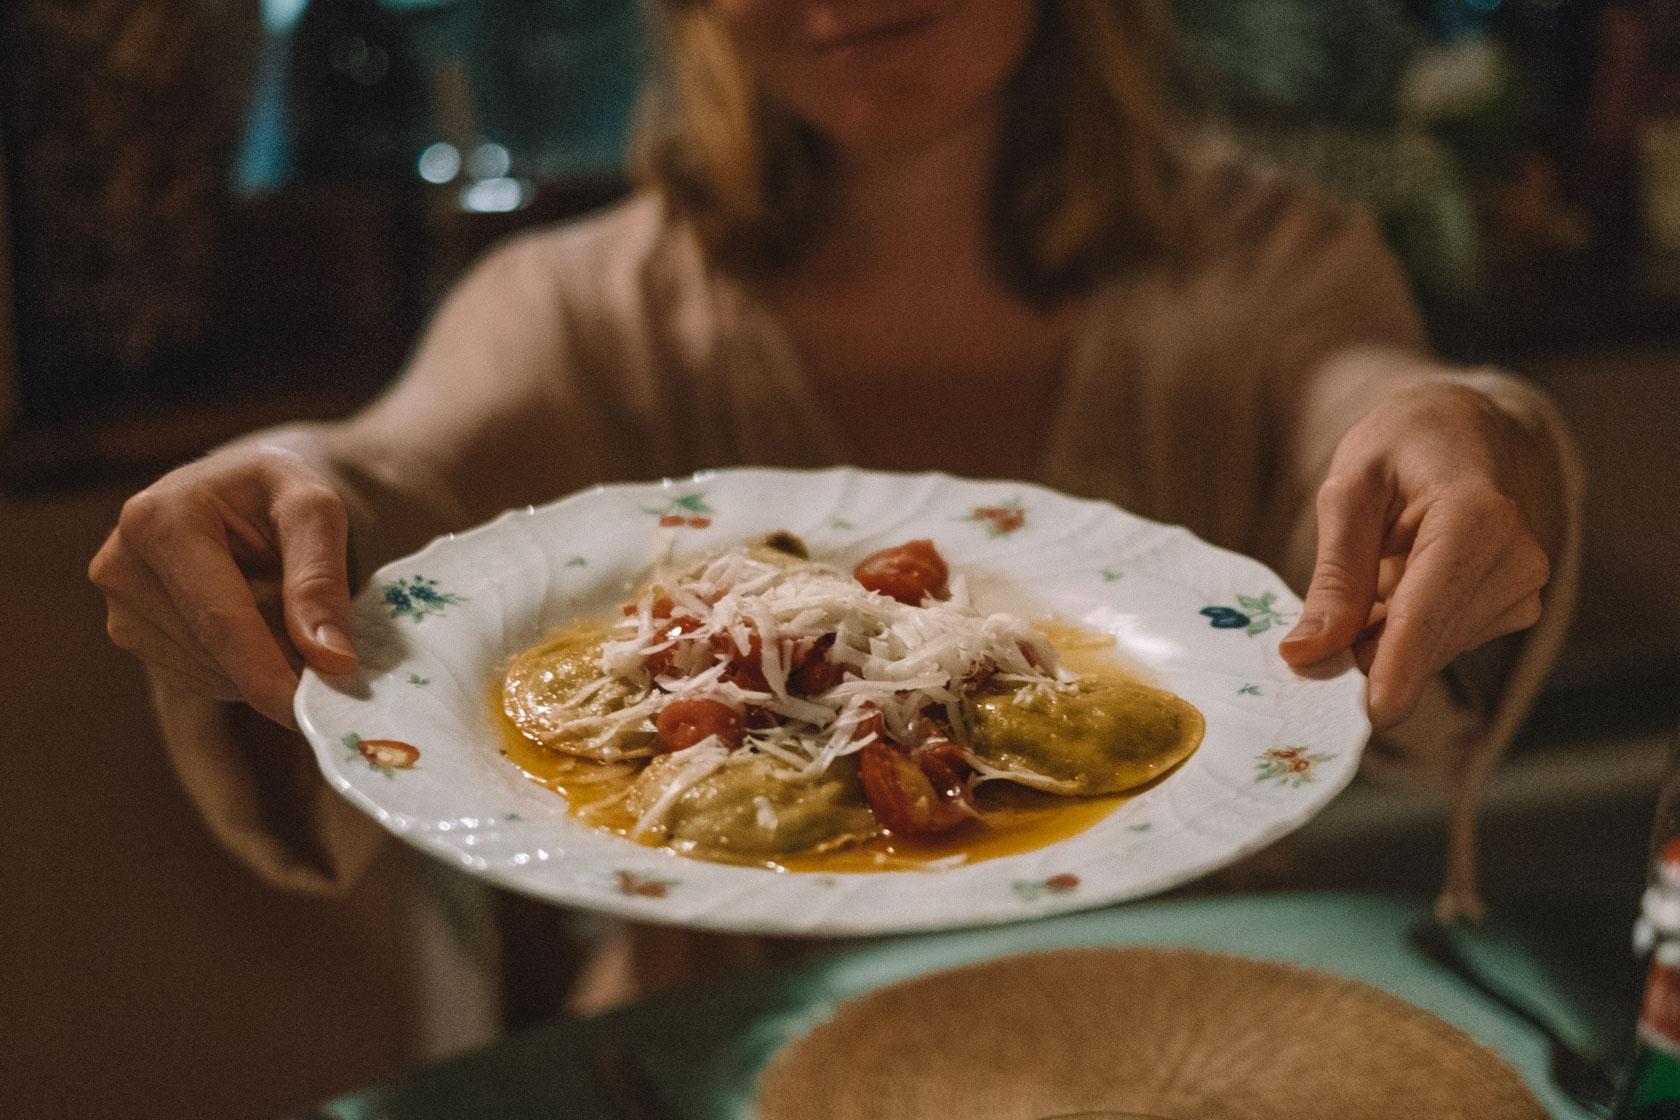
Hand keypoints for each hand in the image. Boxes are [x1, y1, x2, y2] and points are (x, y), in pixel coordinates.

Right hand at [89, 445, 357, 728]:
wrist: (239, 490)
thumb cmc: (279, 495)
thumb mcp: (315, 512)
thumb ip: (321, 581)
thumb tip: (329, 660)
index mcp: (161, 520)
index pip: (219, 618)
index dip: (266, 673)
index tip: (307, 713)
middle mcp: (122, 564)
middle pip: (214, 649)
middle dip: (278, 657)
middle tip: (324, 633)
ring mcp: (119, 605)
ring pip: (207, 671)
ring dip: (262, 661)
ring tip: (282, 608)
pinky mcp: (130, 634)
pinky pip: (198, 676)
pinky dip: (241, 667)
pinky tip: (256, 625)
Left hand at [1278, 381, 1550, 729]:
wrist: (1464, 431)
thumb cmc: (1400, 447)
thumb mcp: (1348, 493)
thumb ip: (1333, 577)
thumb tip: (1305, 654)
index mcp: (1475, 516)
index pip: (1427, 609)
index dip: (1397, 664)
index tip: (1372, 713)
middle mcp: (1514, 557)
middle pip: (1425, 638)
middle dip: (1365, 646)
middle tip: (1319, 625)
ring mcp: (1522, 587)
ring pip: (1430, 648)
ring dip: (1383, 635)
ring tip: (1371, 575)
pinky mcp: (1516, 607)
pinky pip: (1441, 643)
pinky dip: (1404, 632)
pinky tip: (1396, 586)